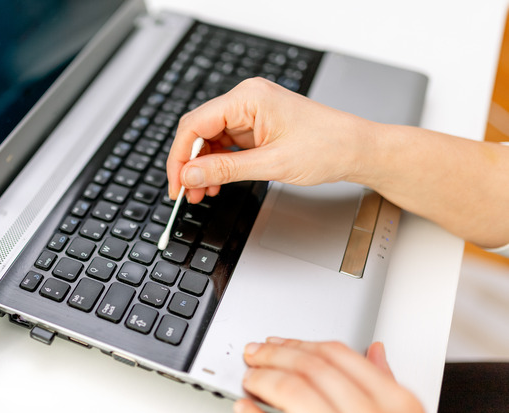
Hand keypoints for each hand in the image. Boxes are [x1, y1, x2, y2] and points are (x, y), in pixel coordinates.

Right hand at [166, 78, 374, 203]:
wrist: (357, 149)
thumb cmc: (328, 146)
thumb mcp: (272, 164)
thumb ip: (225, 170)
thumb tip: (190, 175)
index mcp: (248, 97)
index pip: (195, 124)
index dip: (180, 157)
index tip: (176, 183)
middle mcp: (246, 100)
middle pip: (199, 131)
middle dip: (189, 164)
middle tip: (186, 193)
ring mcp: (251, 113)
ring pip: (210, 140)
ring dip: (203, 168)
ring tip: (202, 192)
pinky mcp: (256, 126)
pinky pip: (226, 144)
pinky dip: (218, 165)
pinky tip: (216, 183)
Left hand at [233, 338, 441, 412]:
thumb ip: (389, 387)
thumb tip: (374, 352)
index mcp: (398, 406)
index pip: (338, 356)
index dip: (300, 344)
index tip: (279, 343)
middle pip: (312, 369)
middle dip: (275, 355)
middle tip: (254, 354)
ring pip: (295, 393)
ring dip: (264, 379)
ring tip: (250, 379)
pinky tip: (246, 412)